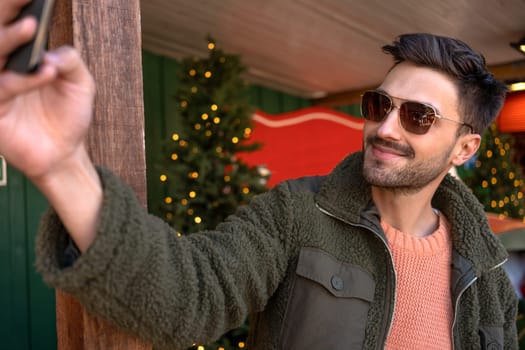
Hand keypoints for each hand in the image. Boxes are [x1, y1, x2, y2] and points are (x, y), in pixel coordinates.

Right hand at [0, 0, 95, 180]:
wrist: (64, 153)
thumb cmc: (69, 115)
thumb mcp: (81, 84)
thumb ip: (71, 61)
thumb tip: (50, 53)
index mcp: (20, 57)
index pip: (13, 25)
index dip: (16, 6)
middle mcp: (3, 68)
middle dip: (5, 15)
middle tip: (26, 10)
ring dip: (9, 39)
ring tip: (31, 28)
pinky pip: (1, 89)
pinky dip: (23, 79)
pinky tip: (45, 72)